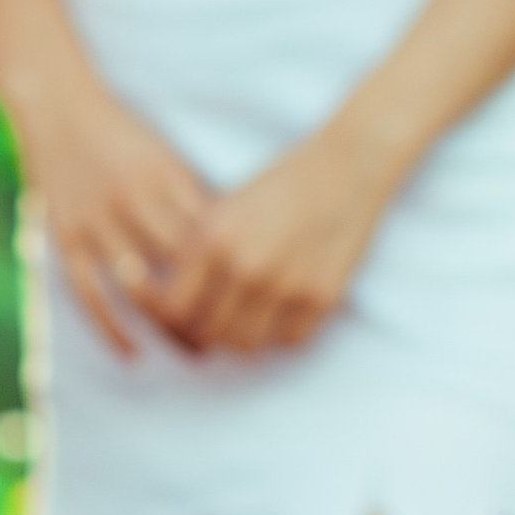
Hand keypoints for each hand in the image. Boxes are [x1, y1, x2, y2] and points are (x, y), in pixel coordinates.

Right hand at [20, 78, 213, 355]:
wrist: (58, 108)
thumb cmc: (123, 134)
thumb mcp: (167, 157)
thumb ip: (194, 198)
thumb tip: (234, 245)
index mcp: (164, 180)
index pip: (208, 240)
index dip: (234, 276)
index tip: (256, 303)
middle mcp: (132, 204)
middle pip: (179, 271)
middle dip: (208, 308)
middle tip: (236, 337)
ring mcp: (96, 224)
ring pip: (137, 291)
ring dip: (167, 327)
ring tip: (193, 351)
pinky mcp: (67, 239)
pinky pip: (89, 294)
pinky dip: (111, 328)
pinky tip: (132, 352)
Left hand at [141, 125, 393, 355]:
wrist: (347, 168)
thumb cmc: (279, 184)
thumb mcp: (224, 208)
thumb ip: (194, 253)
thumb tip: (167, 297)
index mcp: (215, 239)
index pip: (172, 309)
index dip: (167, 319)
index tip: (173, 315)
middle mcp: (248, 266)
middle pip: (207, 334)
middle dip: (201, 334)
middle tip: (208, 323)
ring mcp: (287, 285)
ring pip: (245, 345)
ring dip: (239, 338)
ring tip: (240, 320)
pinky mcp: (322, 297)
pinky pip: (288, 341)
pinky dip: (278, 336)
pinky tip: (276, 315)